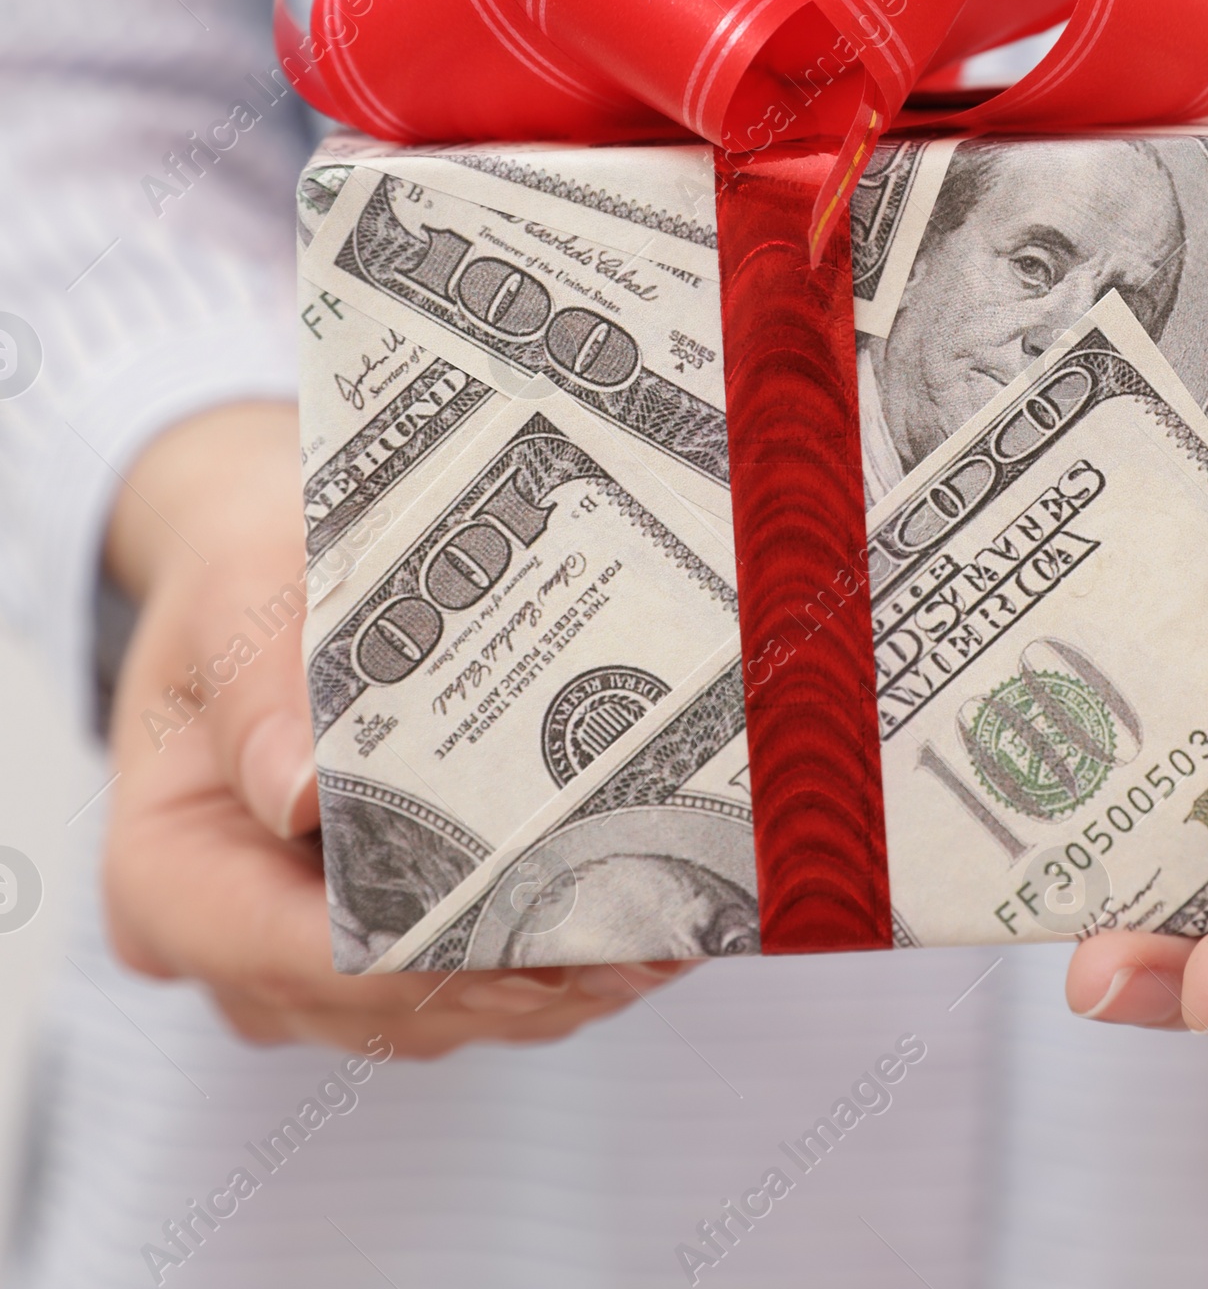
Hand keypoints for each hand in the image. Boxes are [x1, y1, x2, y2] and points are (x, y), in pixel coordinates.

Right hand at [103, 401, 691, 1053]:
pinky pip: (457, 979)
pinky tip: (639, 916)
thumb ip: (260, 682)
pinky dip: (544, 956)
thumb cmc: (240, 574)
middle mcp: (230, 942)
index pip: (292, 956)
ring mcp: (302, 960)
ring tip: (664, 928)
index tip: (533, 938)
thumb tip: (299, 793)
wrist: (257, 568)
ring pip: (434, 1013)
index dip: (417, 961)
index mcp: (168, 872)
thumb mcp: (236, 590)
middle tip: (639, 935)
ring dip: (547, 980)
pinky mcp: (372, 943)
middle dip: (512, 975)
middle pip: (379, 1002)